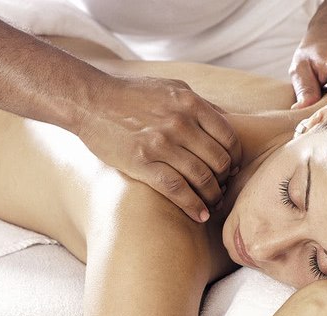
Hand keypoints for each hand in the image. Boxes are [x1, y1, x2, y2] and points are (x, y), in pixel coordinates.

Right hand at [74, 75, 241, 221]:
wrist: (90, 101)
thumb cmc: (132, 95)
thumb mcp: (171, 88)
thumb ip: (200, 105)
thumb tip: (228, 123)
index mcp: (189, 102)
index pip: (229, 137)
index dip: (236, 158)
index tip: (233, 169)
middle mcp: (179, 122)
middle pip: (219, 160)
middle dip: (225, 180)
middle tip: (222, 189)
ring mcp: (161, 143)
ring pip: (202, 177)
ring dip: (212, 196)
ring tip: (213, 204)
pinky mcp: (142, 163)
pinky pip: (177, 190)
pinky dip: (193, 205)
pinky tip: (200, 215)